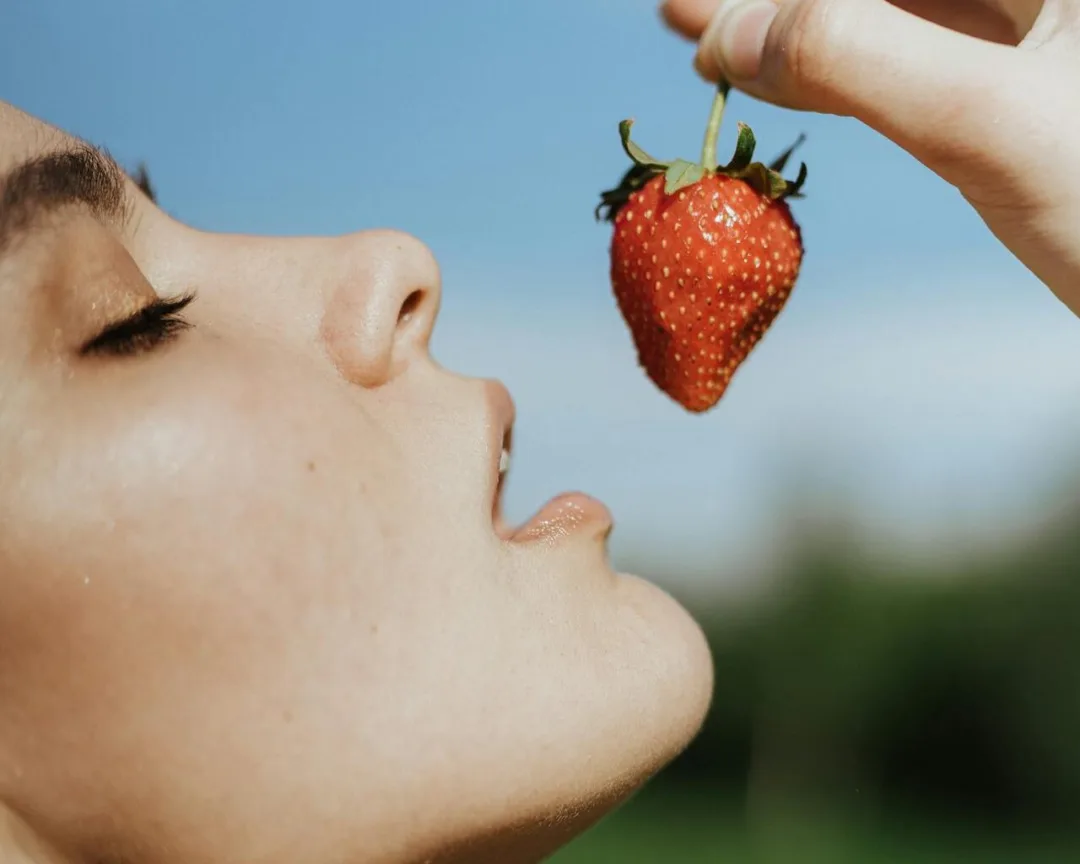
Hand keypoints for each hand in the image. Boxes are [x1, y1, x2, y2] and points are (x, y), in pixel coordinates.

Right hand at [661, 0, 1079, 316]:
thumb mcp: (994, 126)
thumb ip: (857, 62)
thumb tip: (730, 39)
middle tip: (678, 14)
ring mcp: (1032, 31)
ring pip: (885, 12)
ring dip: (791, 33)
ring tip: (700, 44)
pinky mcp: (1017, 87)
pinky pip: (903, 64)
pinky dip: (833, 78)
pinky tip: (773, 85)